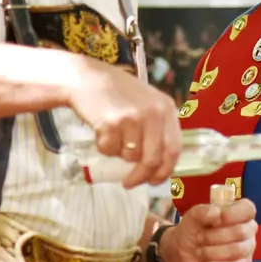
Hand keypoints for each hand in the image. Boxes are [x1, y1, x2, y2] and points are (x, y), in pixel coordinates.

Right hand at [66, 61, 181, 187]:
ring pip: (129, 156)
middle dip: (140, 176)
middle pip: (153, 159)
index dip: (165, 170)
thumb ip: (157, 128)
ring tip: (112, 134)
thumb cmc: (116, 93)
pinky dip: (103, 147)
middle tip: (129, 183)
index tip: (155, 181)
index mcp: (166, 108)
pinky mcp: (112, 123)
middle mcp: (154, 112)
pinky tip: (101, 130)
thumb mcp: (146, 103)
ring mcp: (133, 117)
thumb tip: (159, 167)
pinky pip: (109, 150)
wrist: (86, 78)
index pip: (174, 149)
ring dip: (118, 154)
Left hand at [159, 198, 256, 261]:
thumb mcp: (191, 217)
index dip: (233, 214)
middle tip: (199, 238)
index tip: (216, 220)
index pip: (248, 209)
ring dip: (213, 252)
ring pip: (237, 250)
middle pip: (242, 232)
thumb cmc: (192, 232)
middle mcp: (247, 231)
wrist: (182, 255)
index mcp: (238, 214)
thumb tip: (217, 212)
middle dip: (215, 236)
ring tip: (200, 252)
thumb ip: (202, 211)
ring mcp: (246, 250)